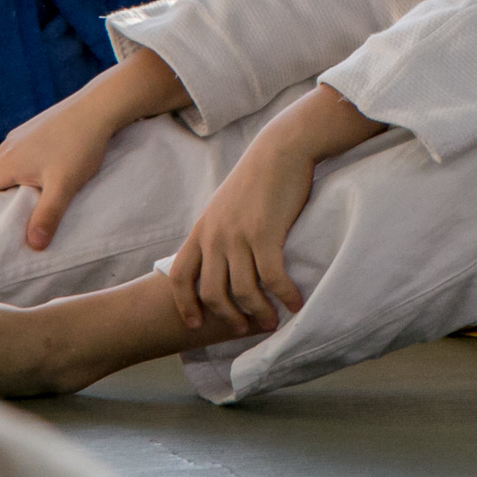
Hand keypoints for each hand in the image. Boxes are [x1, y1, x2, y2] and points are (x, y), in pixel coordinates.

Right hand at [0, 48, 186, 249]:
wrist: (100, 105)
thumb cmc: (80, 143)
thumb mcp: (64, 185)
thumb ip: (47, 215)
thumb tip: (32, 246)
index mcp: (6, 163)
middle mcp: (7, 149)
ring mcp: (21, 137)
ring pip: (7, 170)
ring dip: (10, 190)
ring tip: (25, 210)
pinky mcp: (35, 131)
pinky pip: (21, 159)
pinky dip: (23, 175)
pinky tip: (43, 183)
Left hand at [164, 84, 386, 336]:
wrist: (281, 149)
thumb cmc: (258, 177)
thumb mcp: (225, 205)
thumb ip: (218, 232)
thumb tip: (221, 261)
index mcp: (202, 229)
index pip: (180, 276)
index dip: (185, 305)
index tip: (197, 325)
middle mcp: (215, 236)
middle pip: (211, 292)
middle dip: (228, 317)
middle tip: (246, 328)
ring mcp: (238, 236)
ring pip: (242, 291)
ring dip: (259, 313)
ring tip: (273, 321)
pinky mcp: (265, 234)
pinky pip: (272, 278)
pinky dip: (283, 296)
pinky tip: (296, 302)